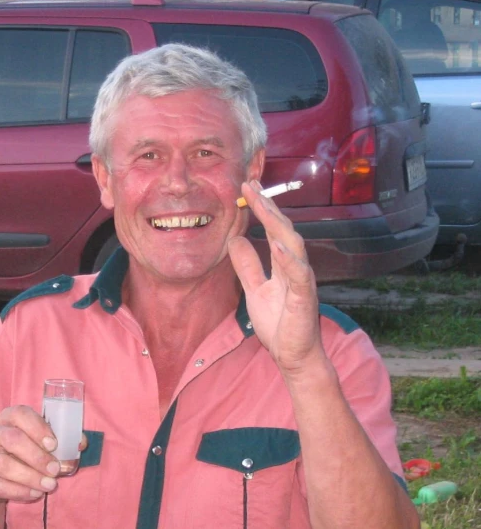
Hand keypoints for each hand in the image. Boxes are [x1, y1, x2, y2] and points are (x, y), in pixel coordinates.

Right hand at [0, 405, 87, 505]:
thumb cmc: (21, 452)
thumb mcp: (37, 441)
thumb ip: (60, 439)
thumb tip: (81, 443)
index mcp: (8, 417)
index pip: (20, 414)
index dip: (38, 428)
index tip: (54, 444)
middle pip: (12, 439)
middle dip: (36, 456)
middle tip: (55, 469)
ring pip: (4, 464)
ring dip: (30, 476)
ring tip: (49, 485)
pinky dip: (19, 490)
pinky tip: (35, 493)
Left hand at [228, 180, 323, 374]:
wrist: (293, 357)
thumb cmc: (280, 324)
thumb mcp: (255, 289)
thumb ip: (247, 265)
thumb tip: (236, 240)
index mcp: (284, 264)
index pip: (274, 228)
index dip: (262, 207)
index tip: (247, 186)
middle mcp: (295, 267)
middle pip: (284, 229)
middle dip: (268, 205)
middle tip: (252, 184)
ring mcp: (301, 282)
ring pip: (293, 245)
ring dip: (278, 223)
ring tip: (262, 203)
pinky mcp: (303, 299)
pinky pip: (298, 276)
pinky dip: (288, 260)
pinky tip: (277, 245)